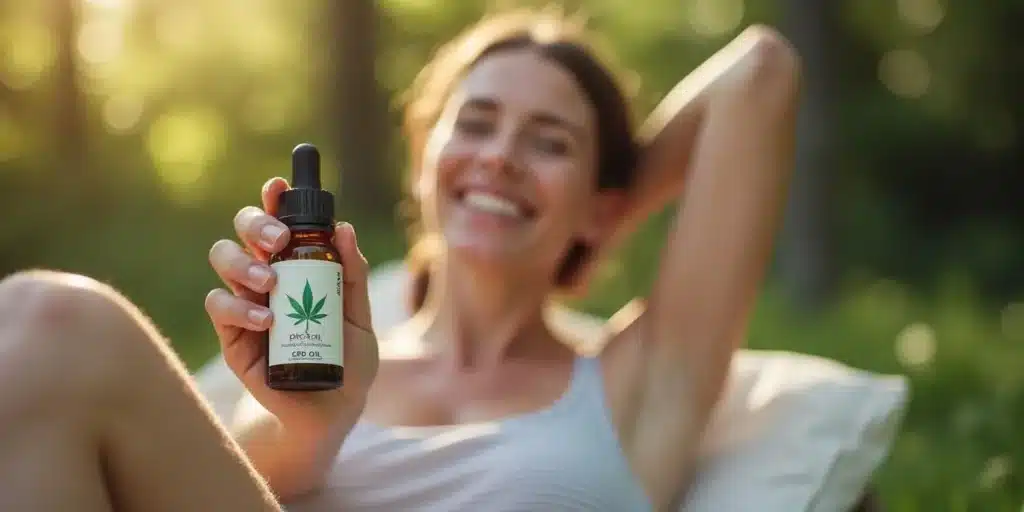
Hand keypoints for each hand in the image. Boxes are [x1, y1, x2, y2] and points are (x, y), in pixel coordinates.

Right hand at [205, 177, 378, 438]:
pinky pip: (220, 307)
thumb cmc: (348, 359)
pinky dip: (240, 307)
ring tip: (270, 282)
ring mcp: (246, 303)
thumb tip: (345, 229)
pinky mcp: (232, 335)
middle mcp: (266, 275)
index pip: (278, 221)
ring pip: (222, 259)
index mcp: (297, 264)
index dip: (273, 199)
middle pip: (243, 229)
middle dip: (256, 222)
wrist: (332, 410)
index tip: (278, 186)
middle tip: (280, 240)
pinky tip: (266, 320)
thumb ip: (354, 276)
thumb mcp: (360, 316)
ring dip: (243, 262)